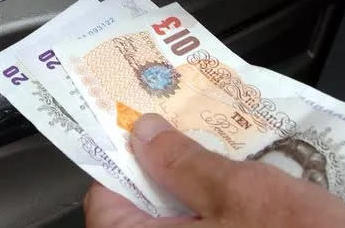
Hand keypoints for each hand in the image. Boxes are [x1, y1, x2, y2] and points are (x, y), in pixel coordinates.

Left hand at [84, 114, 344, 227]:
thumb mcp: (239, 193)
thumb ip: (182, 161)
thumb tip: (142, 131)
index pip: (105, 200)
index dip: (119, 159)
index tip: (134, 125)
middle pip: (140, 210)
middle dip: (159, 167)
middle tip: (178, 125)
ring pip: (175, 222)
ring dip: (190, 188)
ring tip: (213, 149)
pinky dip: (212, 214)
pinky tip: (237, 187)